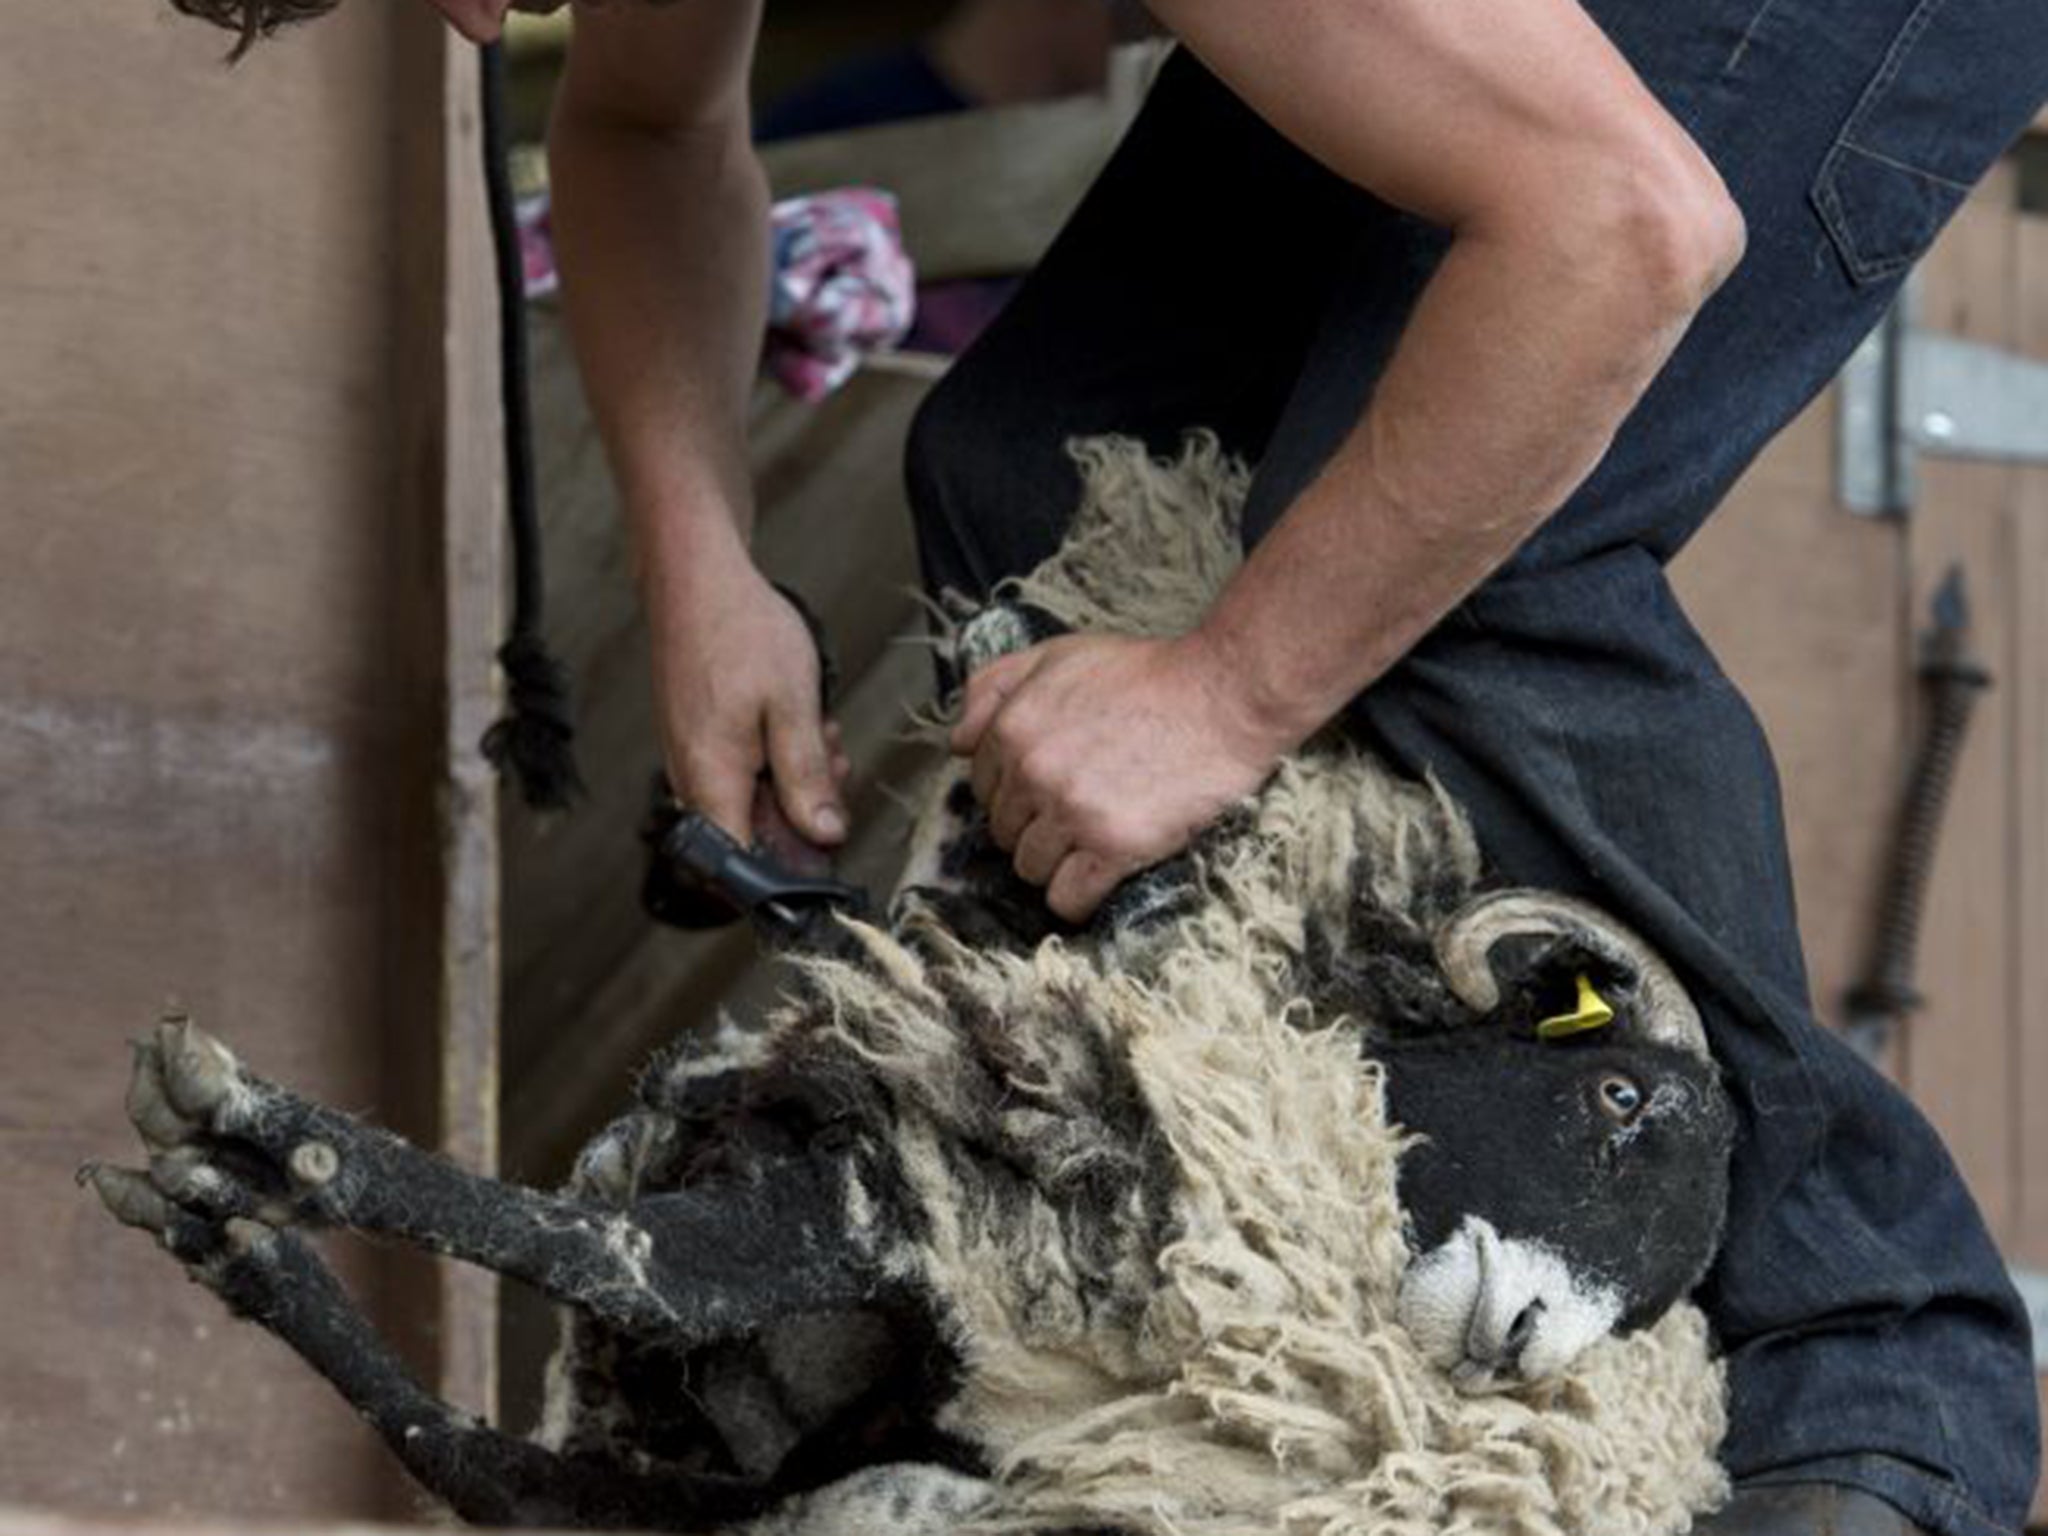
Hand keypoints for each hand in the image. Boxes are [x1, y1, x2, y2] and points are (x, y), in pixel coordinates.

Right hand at [647, 551, 850, 848]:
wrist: (697, 578)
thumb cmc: (742, 630)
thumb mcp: (794, 705)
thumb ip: (807, 776)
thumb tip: (825, 835)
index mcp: (712, 778)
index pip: (740, 865)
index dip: (785, 871)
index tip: (824, 848)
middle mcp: (692, 778)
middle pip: (754, 835)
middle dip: (804, 811)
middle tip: (833, 764)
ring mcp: (691, 758)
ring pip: (753, 800)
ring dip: (795, 778)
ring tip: (817, 731)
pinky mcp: (698, 740)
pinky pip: (742, 771)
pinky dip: (777, 756)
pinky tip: (796, 722)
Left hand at [949, 632, 1293, 921]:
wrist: (1222, 696)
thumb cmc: (1146, 674)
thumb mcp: (1059, 655)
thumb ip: (996, 687)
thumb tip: (956, 743)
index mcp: (1013, 728)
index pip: (981, 790)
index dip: (1016, 792)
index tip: (1053, 786)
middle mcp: (1032, 772)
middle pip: (1003, 833)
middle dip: (1035, 827)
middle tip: (1081, 810)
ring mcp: (1071, 812)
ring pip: (1030, 869)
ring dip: (1057, 863)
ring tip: (1096, 838)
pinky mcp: (1113, 846)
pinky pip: (1067, 899)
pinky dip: (1080, 896)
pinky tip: (1103, 873)